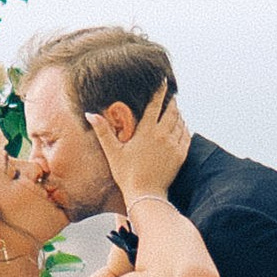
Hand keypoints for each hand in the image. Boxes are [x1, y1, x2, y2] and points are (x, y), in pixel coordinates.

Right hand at [98, 89, 191, 213]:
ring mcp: (174, 145)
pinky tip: (181, 127)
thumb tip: (89, 114)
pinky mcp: (181, 155)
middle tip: (170, 97)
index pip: (155, 104)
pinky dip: (184, 128)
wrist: (146, 195)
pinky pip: (186, 135)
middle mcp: (163, 135)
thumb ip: (102, 131)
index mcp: (146, 131)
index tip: (164, 81)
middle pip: (172, 110)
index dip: (160, 90)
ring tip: (174, 111)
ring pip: (180, 122)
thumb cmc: (127, 174)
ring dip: (178, 114)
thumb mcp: (113, 152)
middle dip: (172, 101)